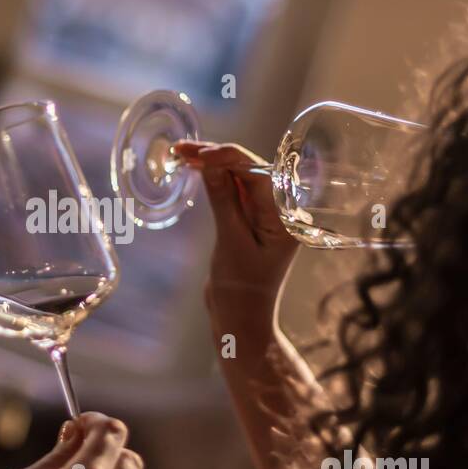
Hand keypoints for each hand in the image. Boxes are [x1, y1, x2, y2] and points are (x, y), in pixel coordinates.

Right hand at [174, 141, 296, 325]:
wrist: (240, 319)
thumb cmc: (241, 289)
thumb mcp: (230, 242)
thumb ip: (224, 200)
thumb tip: (210, 164)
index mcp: (286, 217)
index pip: (259, 174)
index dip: (230, 157)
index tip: (201, 154)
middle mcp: (281, 210)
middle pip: (250, 170)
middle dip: (217, 156)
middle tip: (183, 149)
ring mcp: (265, 214)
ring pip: (239, 177)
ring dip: (212, 164)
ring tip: (181, 153)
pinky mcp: (251, 218)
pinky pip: (234, 191)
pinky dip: (214, 179)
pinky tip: (195, 168)